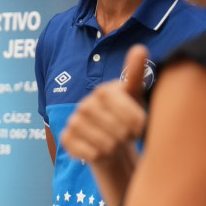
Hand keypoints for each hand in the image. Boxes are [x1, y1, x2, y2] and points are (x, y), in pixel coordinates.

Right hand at [62, 44, 148, 162]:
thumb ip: (136, 74)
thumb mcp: (136, 97)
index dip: (139, 126)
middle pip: (118, 132)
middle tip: (126, 136)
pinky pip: (91, 154)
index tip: (140, 128)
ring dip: (116, 149)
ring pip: (105, 145)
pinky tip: (102, 151)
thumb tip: (140, 48)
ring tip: (116, 143)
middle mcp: (85, 104)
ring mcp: (74, 121)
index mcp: (103, 91)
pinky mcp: (66, 138)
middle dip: (127, 138)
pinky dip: (100, 157)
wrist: (110, 141)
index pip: (131, 116)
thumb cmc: (126, 117)